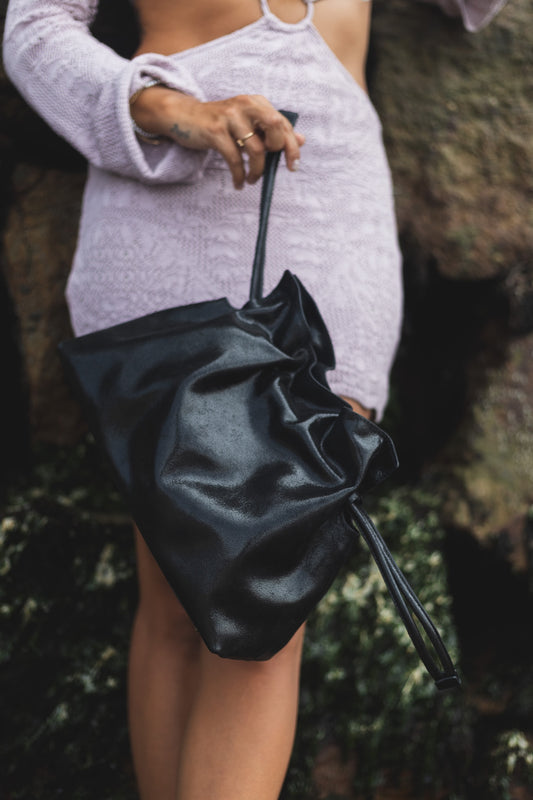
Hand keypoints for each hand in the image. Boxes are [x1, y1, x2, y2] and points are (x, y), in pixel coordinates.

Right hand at [131, 86, 304, 188]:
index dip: (292, 146)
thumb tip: (301, 139)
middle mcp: (246, 105)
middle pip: (275, 128)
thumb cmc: (221, 124)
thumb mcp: (248, 124)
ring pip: (255, 149)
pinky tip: (238, 183)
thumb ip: (272, 131)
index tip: (293, 166)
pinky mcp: (215, 130)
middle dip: (277, 152)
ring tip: (251, 180)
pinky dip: (238, 175)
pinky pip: (234, 159)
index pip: (283, 123)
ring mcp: (230, 117)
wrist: (185, 116)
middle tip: (270, 168)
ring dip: (256, 171)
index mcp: (257, 103)